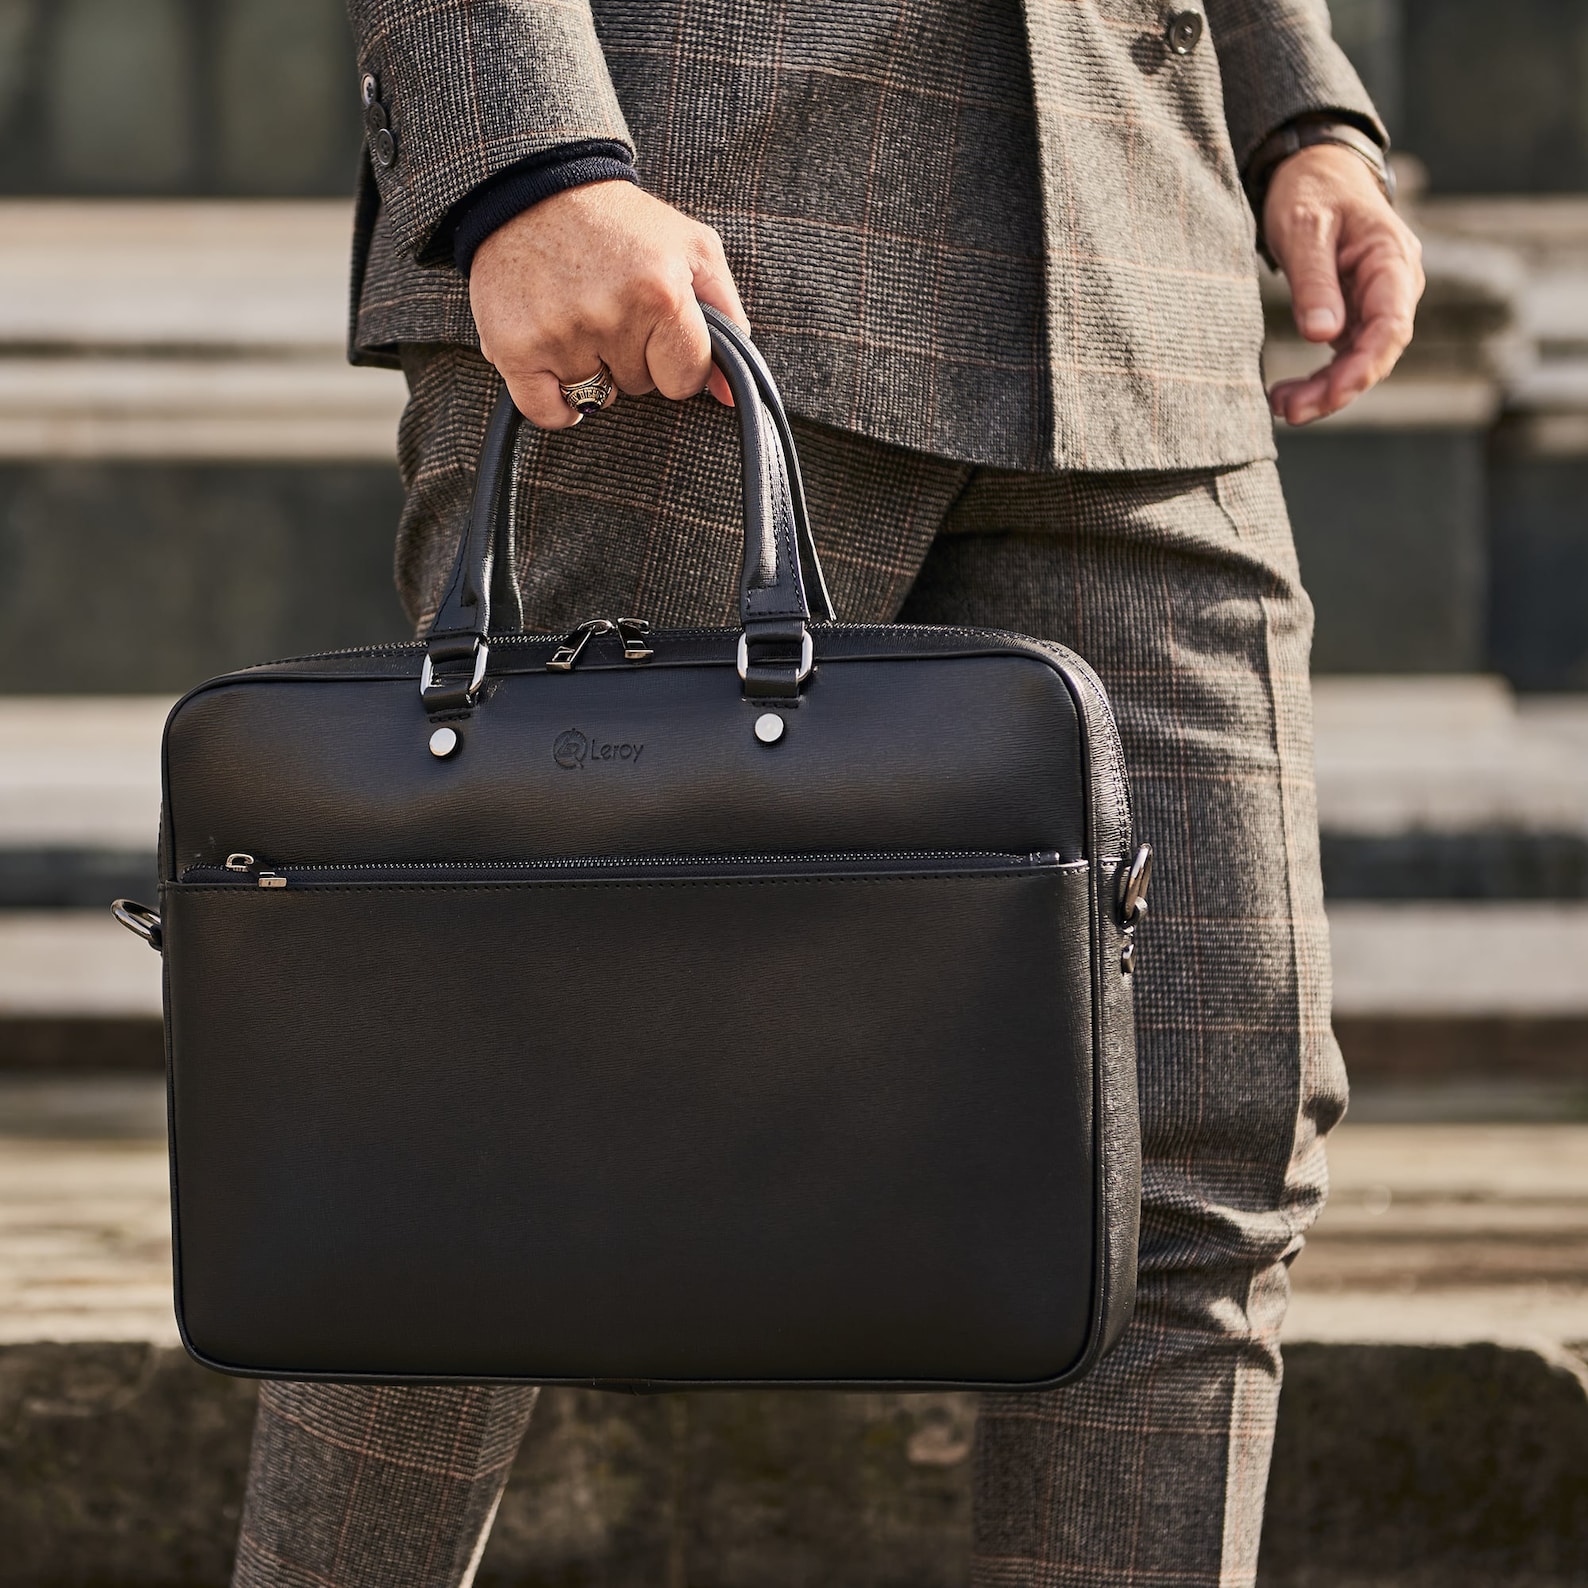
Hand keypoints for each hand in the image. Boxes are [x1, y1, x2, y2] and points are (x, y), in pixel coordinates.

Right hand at [469, 180, 747, 429]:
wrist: (534, 187)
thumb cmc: (620, 222)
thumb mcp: (693, 249)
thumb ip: (726, 319)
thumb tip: (729, 396)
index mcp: (661, 293)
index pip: (686, 380)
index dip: (675, 359)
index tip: (657, 328)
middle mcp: (610, 316)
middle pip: (640, 386)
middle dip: (631, 356)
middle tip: (610, 306)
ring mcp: (560, 335)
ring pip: (596, 398)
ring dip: (592, 370)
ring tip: (578, 316)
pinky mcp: (514, 348)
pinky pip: (548, 412)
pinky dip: (555, 401)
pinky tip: (557, 363)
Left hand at [1264, 144, 1424, 425]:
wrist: (1313, 170)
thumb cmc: (1311, 191)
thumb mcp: (1305, 229)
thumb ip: (1314, 281)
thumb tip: (1322, 336)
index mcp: (1392, 260)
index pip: (1392, 326)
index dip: (1364, 367)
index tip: (1328, 394)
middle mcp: (1394, 286)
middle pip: (1377, 352)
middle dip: (1337, 389)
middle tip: (1290, 412)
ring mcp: (1376, 302)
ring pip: (1360, 360)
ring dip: (1325, 390)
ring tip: (1282, 407)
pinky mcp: (1356, 312)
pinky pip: (1345, 354)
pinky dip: (1320, 378)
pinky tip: (1288, 394)